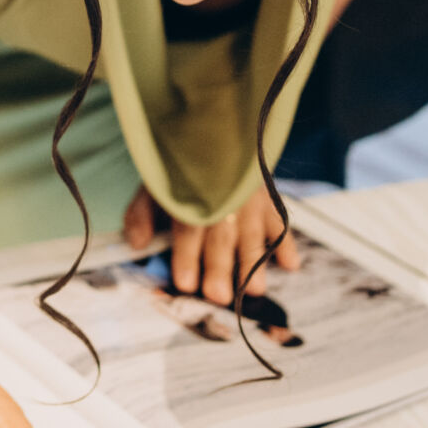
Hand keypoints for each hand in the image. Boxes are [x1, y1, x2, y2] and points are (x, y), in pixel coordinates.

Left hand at [123, 183, 299, 305]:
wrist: (213, 131)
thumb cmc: (180, 171)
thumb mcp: (153, 186)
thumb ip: (141, 215)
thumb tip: (137, 245)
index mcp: (189, 198)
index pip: (187, 228)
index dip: (186, 256)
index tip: (186, 282)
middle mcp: (220, 200)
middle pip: (220, 237)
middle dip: (220, 267)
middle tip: (219, 296)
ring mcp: (247, 200)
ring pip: (251, 233)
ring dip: (253, 262)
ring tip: (255, 289)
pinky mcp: (267, 200)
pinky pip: (280, 222)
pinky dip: (286, 243)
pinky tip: (290, 265)